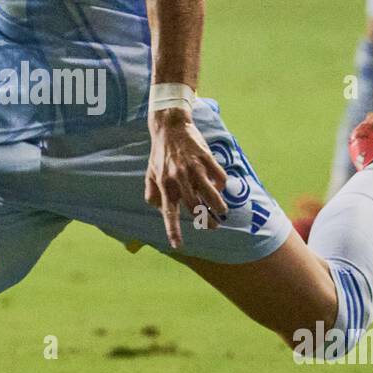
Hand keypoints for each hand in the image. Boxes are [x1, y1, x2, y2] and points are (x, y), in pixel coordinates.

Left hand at [145, 109, 228, 250]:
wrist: (170, 127)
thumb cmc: (160, 154)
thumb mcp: (150, 174)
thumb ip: (152, 194)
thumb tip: (159, 211)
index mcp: (164, 185)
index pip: (168, 213)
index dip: (173, 230)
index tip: (178, 245)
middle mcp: (178, 178)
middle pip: (196, 207)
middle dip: (206, 220)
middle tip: (213, 226)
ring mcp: (193, 168)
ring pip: (211, 193)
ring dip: (219, 206)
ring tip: (222, 211)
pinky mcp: (205, 157)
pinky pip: (219, 176)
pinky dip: (222, 184)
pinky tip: (221, 187)